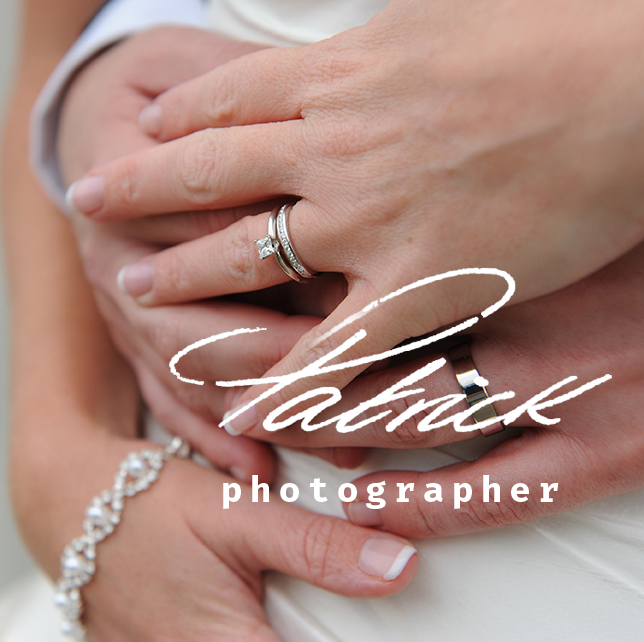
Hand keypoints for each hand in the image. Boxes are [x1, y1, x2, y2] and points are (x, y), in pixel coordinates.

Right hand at [54, 436, 417, 641]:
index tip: (384, 615)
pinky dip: (256, 622)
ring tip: (282, 587)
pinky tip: (256, 596)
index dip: (358, 638)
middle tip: (337, 584)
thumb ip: (318, 547)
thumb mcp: (239, 516)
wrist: (75, 505)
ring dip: (289, 618)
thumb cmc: (146, 507)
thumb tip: (396, 566)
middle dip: (322, 623)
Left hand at [67, 0, 643, 423]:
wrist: (636, 68)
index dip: (181, 114)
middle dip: (142, 189)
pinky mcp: (421, 284)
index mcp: (349, 70)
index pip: (233, 94)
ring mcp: (371, 219)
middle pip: (209, 169)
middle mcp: (339, 145)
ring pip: (245, 255)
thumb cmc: (570, 10)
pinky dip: (282, 381)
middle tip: (93, 206)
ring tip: (133, 289)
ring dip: (182, 274)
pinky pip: (330, 348)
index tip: (147, 130)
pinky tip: (237, 403)